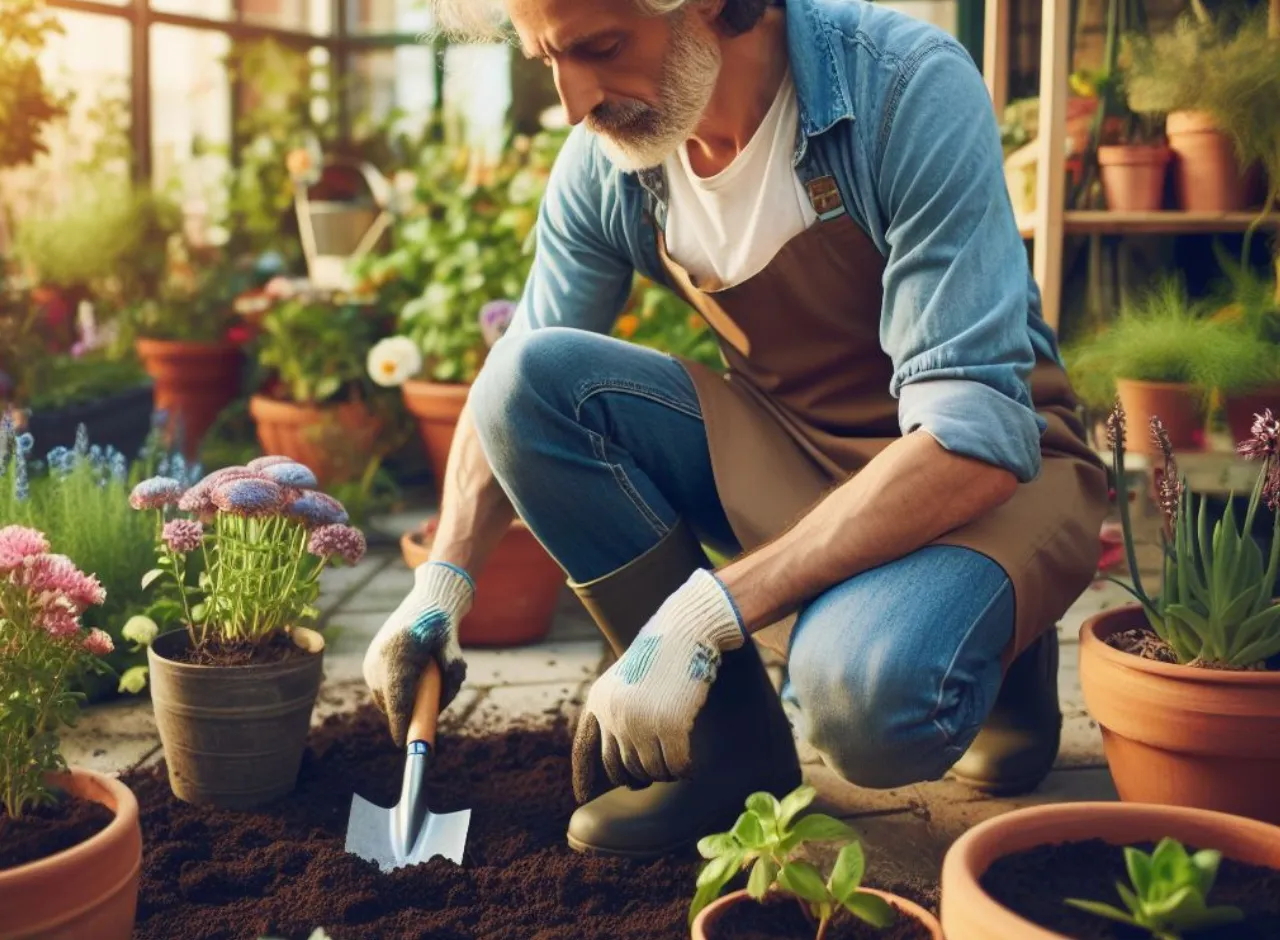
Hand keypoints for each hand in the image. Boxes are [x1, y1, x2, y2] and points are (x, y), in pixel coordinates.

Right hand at [363, 561, 472, 746]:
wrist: (428, 603)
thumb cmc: (445, 632)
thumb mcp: (455, 658)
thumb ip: (450, 684)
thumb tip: (437, 711)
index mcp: (402, 656)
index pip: (398, 699)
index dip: (401, 724)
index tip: (404, 743)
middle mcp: (382, 658)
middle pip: (390, 702)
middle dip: (405, 716)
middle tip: (423, 721)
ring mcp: (372, 659)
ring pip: (384, 697)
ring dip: (399, 703)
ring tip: (420, 688)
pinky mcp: (369, 661)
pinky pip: (380, 688)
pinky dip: (393, 692)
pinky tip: (409, 681)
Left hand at [571, 568, 744, 802]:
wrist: (684, 633)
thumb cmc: (658, 657)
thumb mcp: (623, 681)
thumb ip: (614, 713)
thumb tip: (620, 761)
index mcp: (599, 702)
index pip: (584, 749)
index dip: (583, 776)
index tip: (583, 798)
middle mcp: (614, 716)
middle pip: (621, 767)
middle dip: (637, 776)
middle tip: (653, 773)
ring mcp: (641, 722)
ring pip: (650, 770)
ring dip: (664, 772)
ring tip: (675, 763)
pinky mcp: (670, 725)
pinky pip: (675, 765)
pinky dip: (684, 770)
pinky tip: (690, 766)